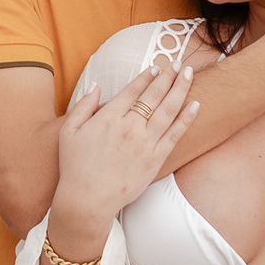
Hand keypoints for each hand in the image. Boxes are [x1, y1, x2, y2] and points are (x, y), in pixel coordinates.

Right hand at [50, 63, 198, 249]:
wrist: (87, 201)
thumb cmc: (75, 167)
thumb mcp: (69, 132)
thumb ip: (83, 106)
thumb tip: (97, 86)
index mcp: (108, 118)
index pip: (133, 90)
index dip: (147, 76)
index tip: (156, 67)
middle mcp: (129, 128)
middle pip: (154, 95)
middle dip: (169, 76)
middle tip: (179, 63)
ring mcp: (144, 144)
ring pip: (168, 110)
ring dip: (181, 89)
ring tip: (190, 74)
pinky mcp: (155, 160)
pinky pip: (175, 135)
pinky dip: (186, 119)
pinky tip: (195, 104)